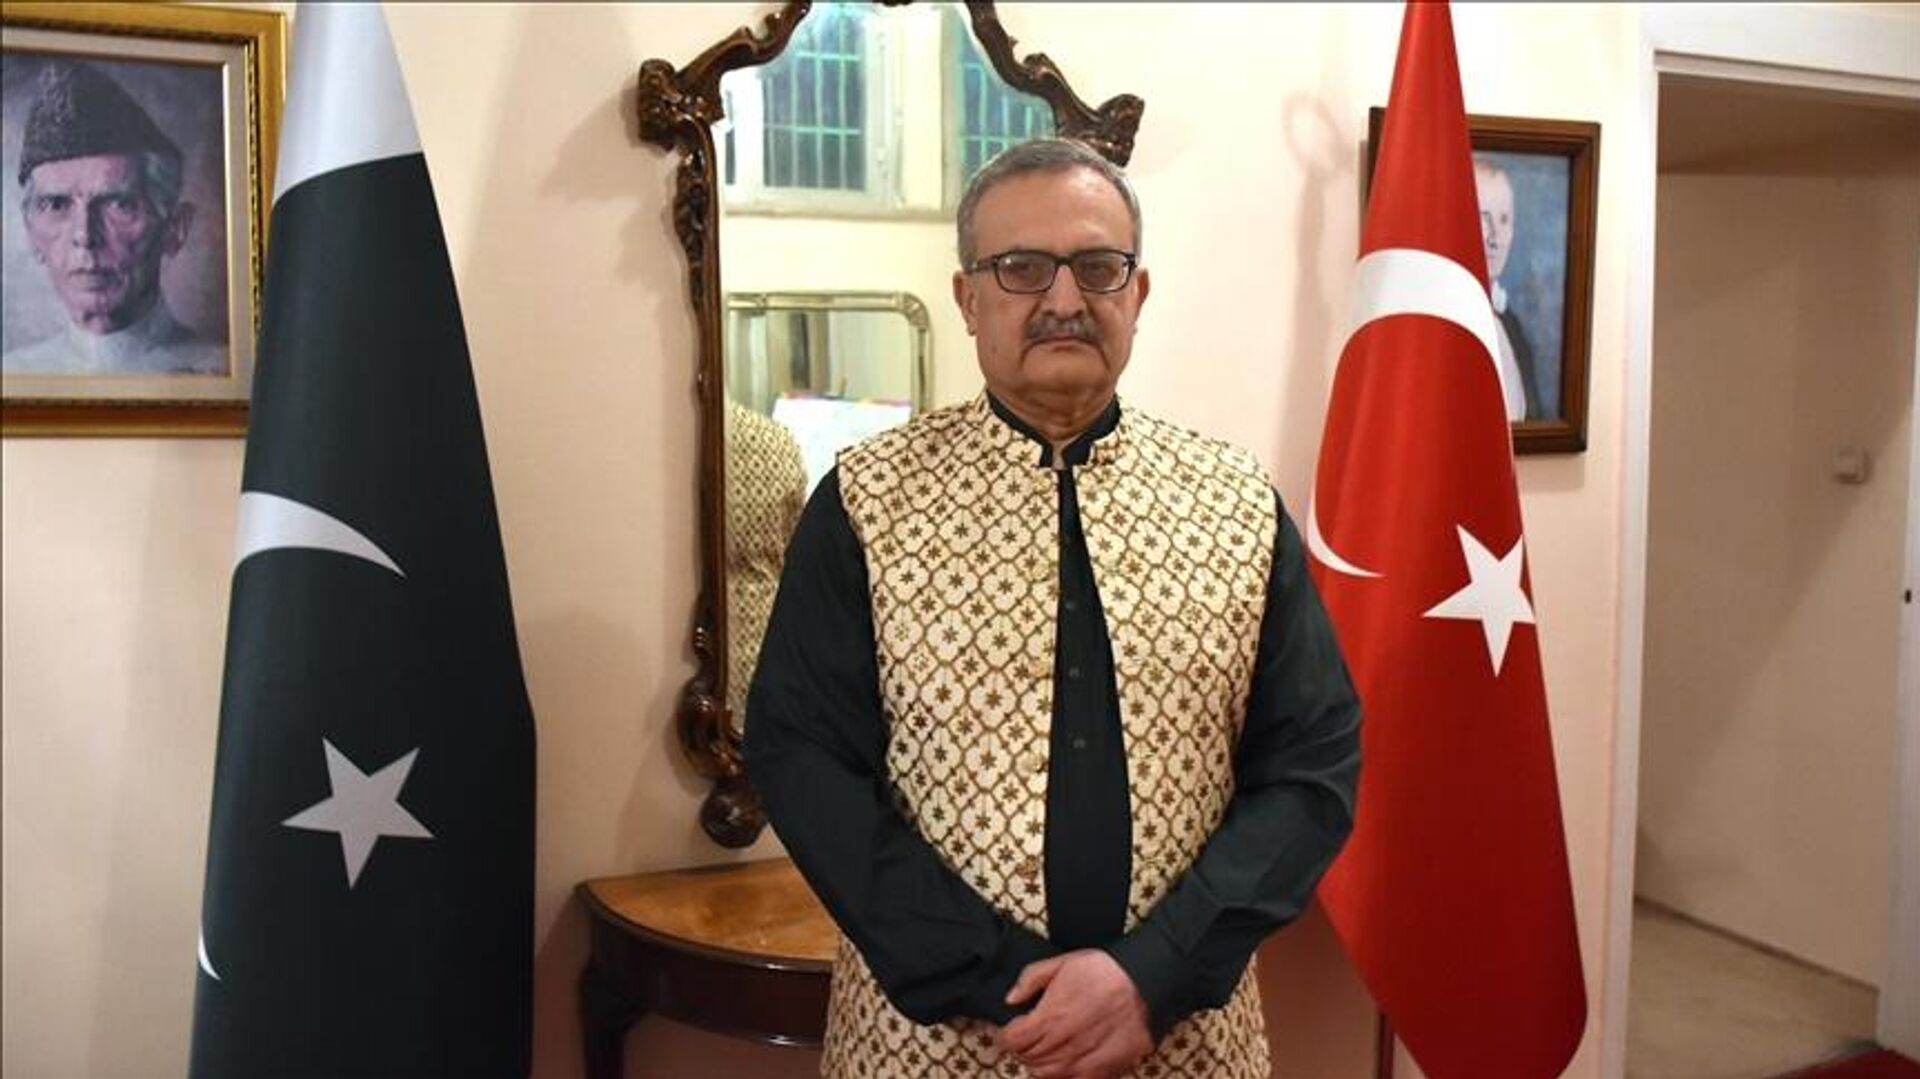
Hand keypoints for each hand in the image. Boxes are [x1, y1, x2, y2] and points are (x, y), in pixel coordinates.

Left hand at [995, 949, 1152, 1078]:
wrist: (1144, 982)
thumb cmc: (1103, 971)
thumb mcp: (1061, 962)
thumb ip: (1030, 979)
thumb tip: (1010, 999)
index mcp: (1050, 1016)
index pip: (1013, 1040)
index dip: (1006, 1036)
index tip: (1010, 1030)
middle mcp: (1064, 1041)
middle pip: (1027, 1058)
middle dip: (1022, 1049)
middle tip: (1027, 1038)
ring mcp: (1083, 1058)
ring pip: (1047, 1074)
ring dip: (1039, 1064)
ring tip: (1044, 1050)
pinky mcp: (1103, 1069)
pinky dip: (1063, 1076)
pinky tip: (1065, 1064)